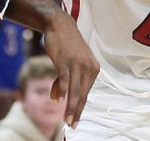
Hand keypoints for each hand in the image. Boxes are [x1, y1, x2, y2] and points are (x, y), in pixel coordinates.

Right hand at [43, 11, 98, 127]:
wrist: (60, 24)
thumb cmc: (65, 45)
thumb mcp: (68, 63)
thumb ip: (63, 81)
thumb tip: (56, 99)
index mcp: (93, 69)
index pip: (86, 93)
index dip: (79, 107)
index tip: (75, 119)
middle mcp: (88, 67)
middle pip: (82, 94)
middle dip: (76, 111)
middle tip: (72, 125)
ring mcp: (77, 64)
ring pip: (75, 90)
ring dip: (70, 106)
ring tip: (67, 120)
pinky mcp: (65, 60)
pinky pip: (65, 79)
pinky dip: (61, 90)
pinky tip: (58, 100)